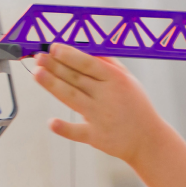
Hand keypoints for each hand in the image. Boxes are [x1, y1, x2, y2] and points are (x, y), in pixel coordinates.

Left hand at [33, 44, 160, 163]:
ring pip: (72, 98)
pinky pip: (78, 131)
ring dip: (53, 85)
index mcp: (116, 80)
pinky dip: (65, 128)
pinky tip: (52, 122)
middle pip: (76, 78)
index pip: (89, 64)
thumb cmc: (136, 106)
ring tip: (37, 73)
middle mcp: (107, 97)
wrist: (148, 139)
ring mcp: (101, 117)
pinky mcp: (96, 136)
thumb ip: (109, 65)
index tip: (53, 47)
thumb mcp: (129, 81)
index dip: (69, 55)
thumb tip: (86, 49)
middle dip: (55, 66)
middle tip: (38, 57)